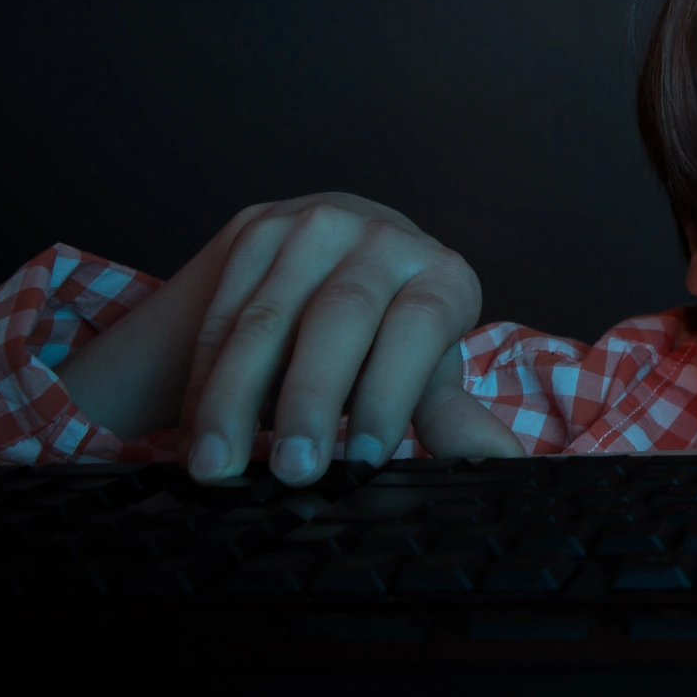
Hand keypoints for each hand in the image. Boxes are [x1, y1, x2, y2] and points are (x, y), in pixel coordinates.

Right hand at [58, 193, 521, 484]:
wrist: (340, 253)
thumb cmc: (393, 333)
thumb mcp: (427, 370)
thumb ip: (453, 416)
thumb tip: (501, 462)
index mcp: (441, 272)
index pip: (418, 327)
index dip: (390, 393)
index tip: (364, 460)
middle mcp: (382, 236)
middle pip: (340, 318)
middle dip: (311, 400)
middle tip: (293, 471)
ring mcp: (314, 225)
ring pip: (266, 319)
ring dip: (235, 398)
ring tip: (218, 465)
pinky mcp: (256, 229)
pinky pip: (223, 311)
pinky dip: (205, 376)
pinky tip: (195, 429)